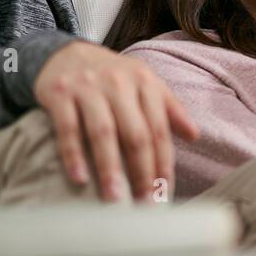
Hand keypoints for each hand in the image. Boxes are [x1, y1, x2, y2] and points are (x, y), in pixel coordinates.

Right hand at [33, 40, 199, 203]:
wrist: (66, 53)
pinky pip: (68, 128)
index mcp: (145, 82)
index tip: (164, 189)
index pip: (159, 128)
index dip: (163, 162)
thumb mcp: (145, 84)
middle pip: (136, 133)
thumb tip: (196, 135)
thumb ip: (170, 109)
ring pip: (103, 132)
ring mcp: (88, 87)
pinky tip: (79, 178)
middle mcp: (119, 83)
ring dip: (110, 168)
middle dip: (142, 171)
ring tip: (114, 198)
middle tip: (143, 201)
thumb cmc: (112, 76)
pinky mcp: (60, 93)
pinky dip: (73, 154)